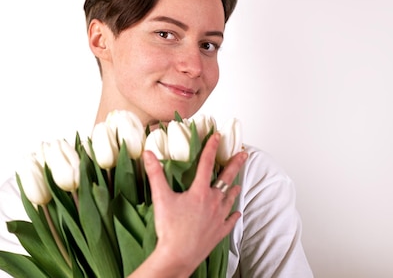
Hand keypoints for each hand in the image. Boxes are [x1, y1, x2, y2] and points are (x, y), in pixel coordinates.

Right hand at [136, 132, 247, 276]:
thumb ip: (155, 174)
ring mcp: (218, 217)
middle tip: (244, 154)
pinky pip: (230, 221)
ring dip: (234, 189)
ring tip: (238, 183)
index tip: (217, 136)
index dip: (211, 148)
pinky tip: (236, 213)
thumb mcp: (161, 198)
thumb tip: (148, 154)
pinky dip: (234, 215)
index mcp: (200, 192)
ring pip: (230, 199)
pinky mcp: (219, 232)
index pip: (207, 164)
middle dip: (235, 164)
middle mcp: (213, 202)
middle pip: (227, 179)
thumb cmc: (170, 229)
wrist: (178, 255)